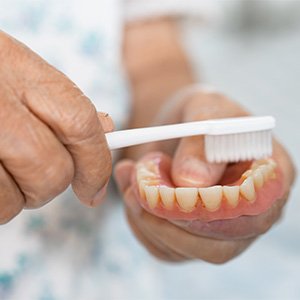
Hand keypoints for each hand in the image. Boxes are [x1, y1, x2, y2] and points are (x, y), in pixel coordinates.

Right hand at [0, 31, 113, 223]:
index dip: (96, 166)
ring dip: (14, 196)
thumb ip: (64, 103)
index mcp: (22, 72)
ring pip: (14, 201)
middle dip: (49, 185)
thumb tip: (106, 130)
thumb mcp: (21, 72)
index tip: (95, 190)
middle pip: (53, 172)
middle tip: (33, 176)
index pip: (82, 125)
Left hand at [114, 90, 295, 262]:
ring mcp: (217, 229)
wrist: (177, 128)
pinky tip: (131, 189)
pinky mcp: (188, 236)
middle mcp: (247, 213)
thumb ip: (201, 140)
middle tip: (139, 187)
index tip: (179, 190)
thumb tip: (192, 181)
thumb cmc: (199, 114)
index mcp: (268, 179)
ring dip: (148, 218)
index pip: (257, 212)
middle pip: (219, 246)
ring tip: (132, 175)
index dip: (217, 211)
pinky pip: (162, 247)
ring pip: (184, 249)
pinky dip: (138, 222)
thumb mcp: (203, 109)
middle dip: (171, 220)